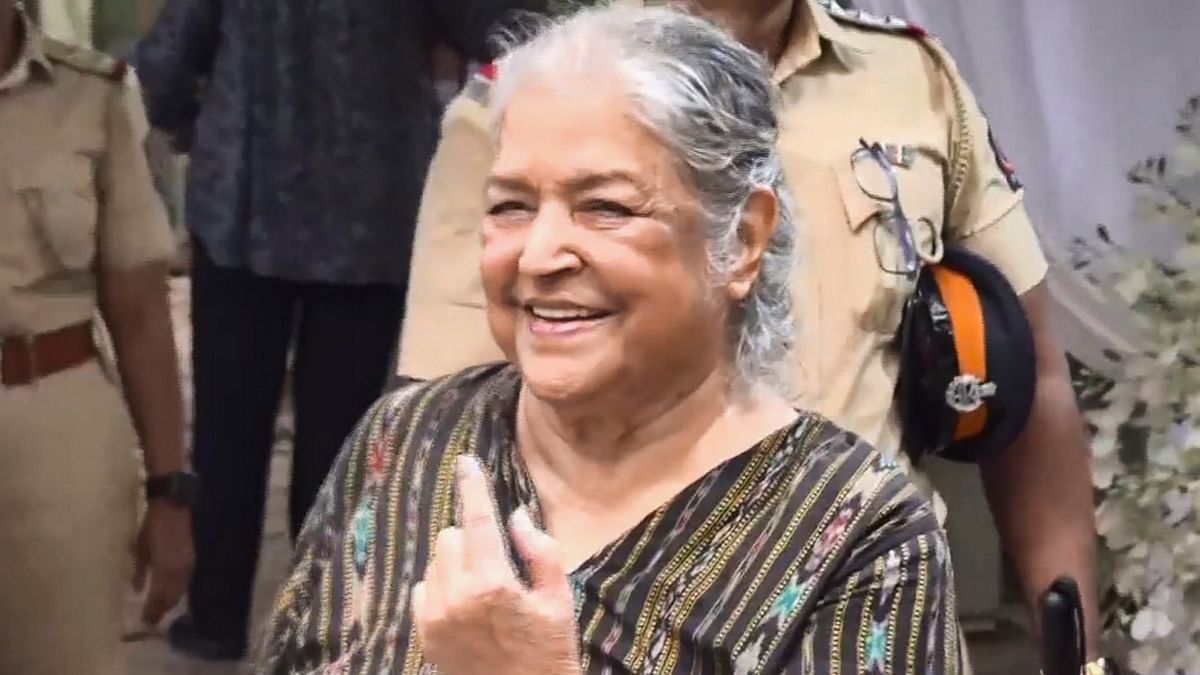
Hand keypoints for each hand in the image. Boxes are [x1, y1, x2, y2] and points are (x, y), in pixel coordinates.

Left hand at [133, 500, 194, 624]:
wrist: (173, 505)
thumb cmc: (152, 525)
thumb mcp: (141, 548)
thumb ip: (140, 570)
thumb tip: (136, 590)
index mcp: (165, 567)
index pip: (159, 596)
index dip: (152, 610)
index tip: (143, 622)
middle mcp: (179, 569)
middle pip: (171, 596)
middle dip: (161, 610)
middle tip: (151, 621)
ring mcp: (188, 564)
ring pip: (180, 590)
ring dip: (171, 602)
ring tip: (161, 611)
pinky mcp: (191, 559)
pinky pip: (185, 581)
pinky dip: (178, 591)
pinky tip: (173, 594)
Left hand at [412, 456, 579, 674]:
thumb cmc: (548, 652)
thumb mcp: (558, 601)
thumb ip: (539, 552)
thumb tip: (516, 517)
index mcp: (493, 584)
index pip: (478, 521)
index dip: (473, 487)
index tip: (466, 462)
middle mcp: (457, 596)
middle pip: (450, 536)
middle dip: (471, 538)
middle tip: (496, 562)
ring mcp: (435, 616)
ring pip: (436, 561)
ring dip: (456, 562)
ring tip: (483, 589)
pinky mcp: (424, 632)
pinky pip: (423, 588)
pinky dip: (441, 586)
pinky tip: (465, 606)